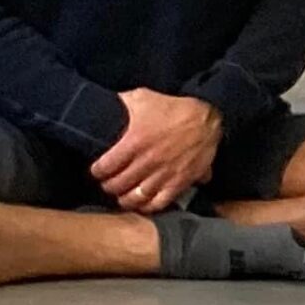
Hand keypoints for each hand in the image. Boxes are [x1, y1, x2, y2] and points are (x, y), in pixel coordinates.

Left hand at [90, 89, 221, 213]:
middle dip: (108, 186)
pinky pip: (159, 203)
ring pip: (135, 198)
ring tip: (122, 195)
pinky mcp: (179, 182)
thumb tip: (105, 103)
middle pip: (117, 185)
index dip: (97, 171)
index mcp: (134, 142)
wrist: (208, 117)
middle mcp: (147, 162)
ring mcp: (164, 174)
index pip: (104, 167)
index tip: (97, 171)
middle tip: (108, 183)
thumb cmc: (174, 107)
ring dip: (125, 199)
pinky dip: (148, 206)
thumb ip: (122, 102)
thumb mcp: (143, 97)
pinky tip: (143, 203)